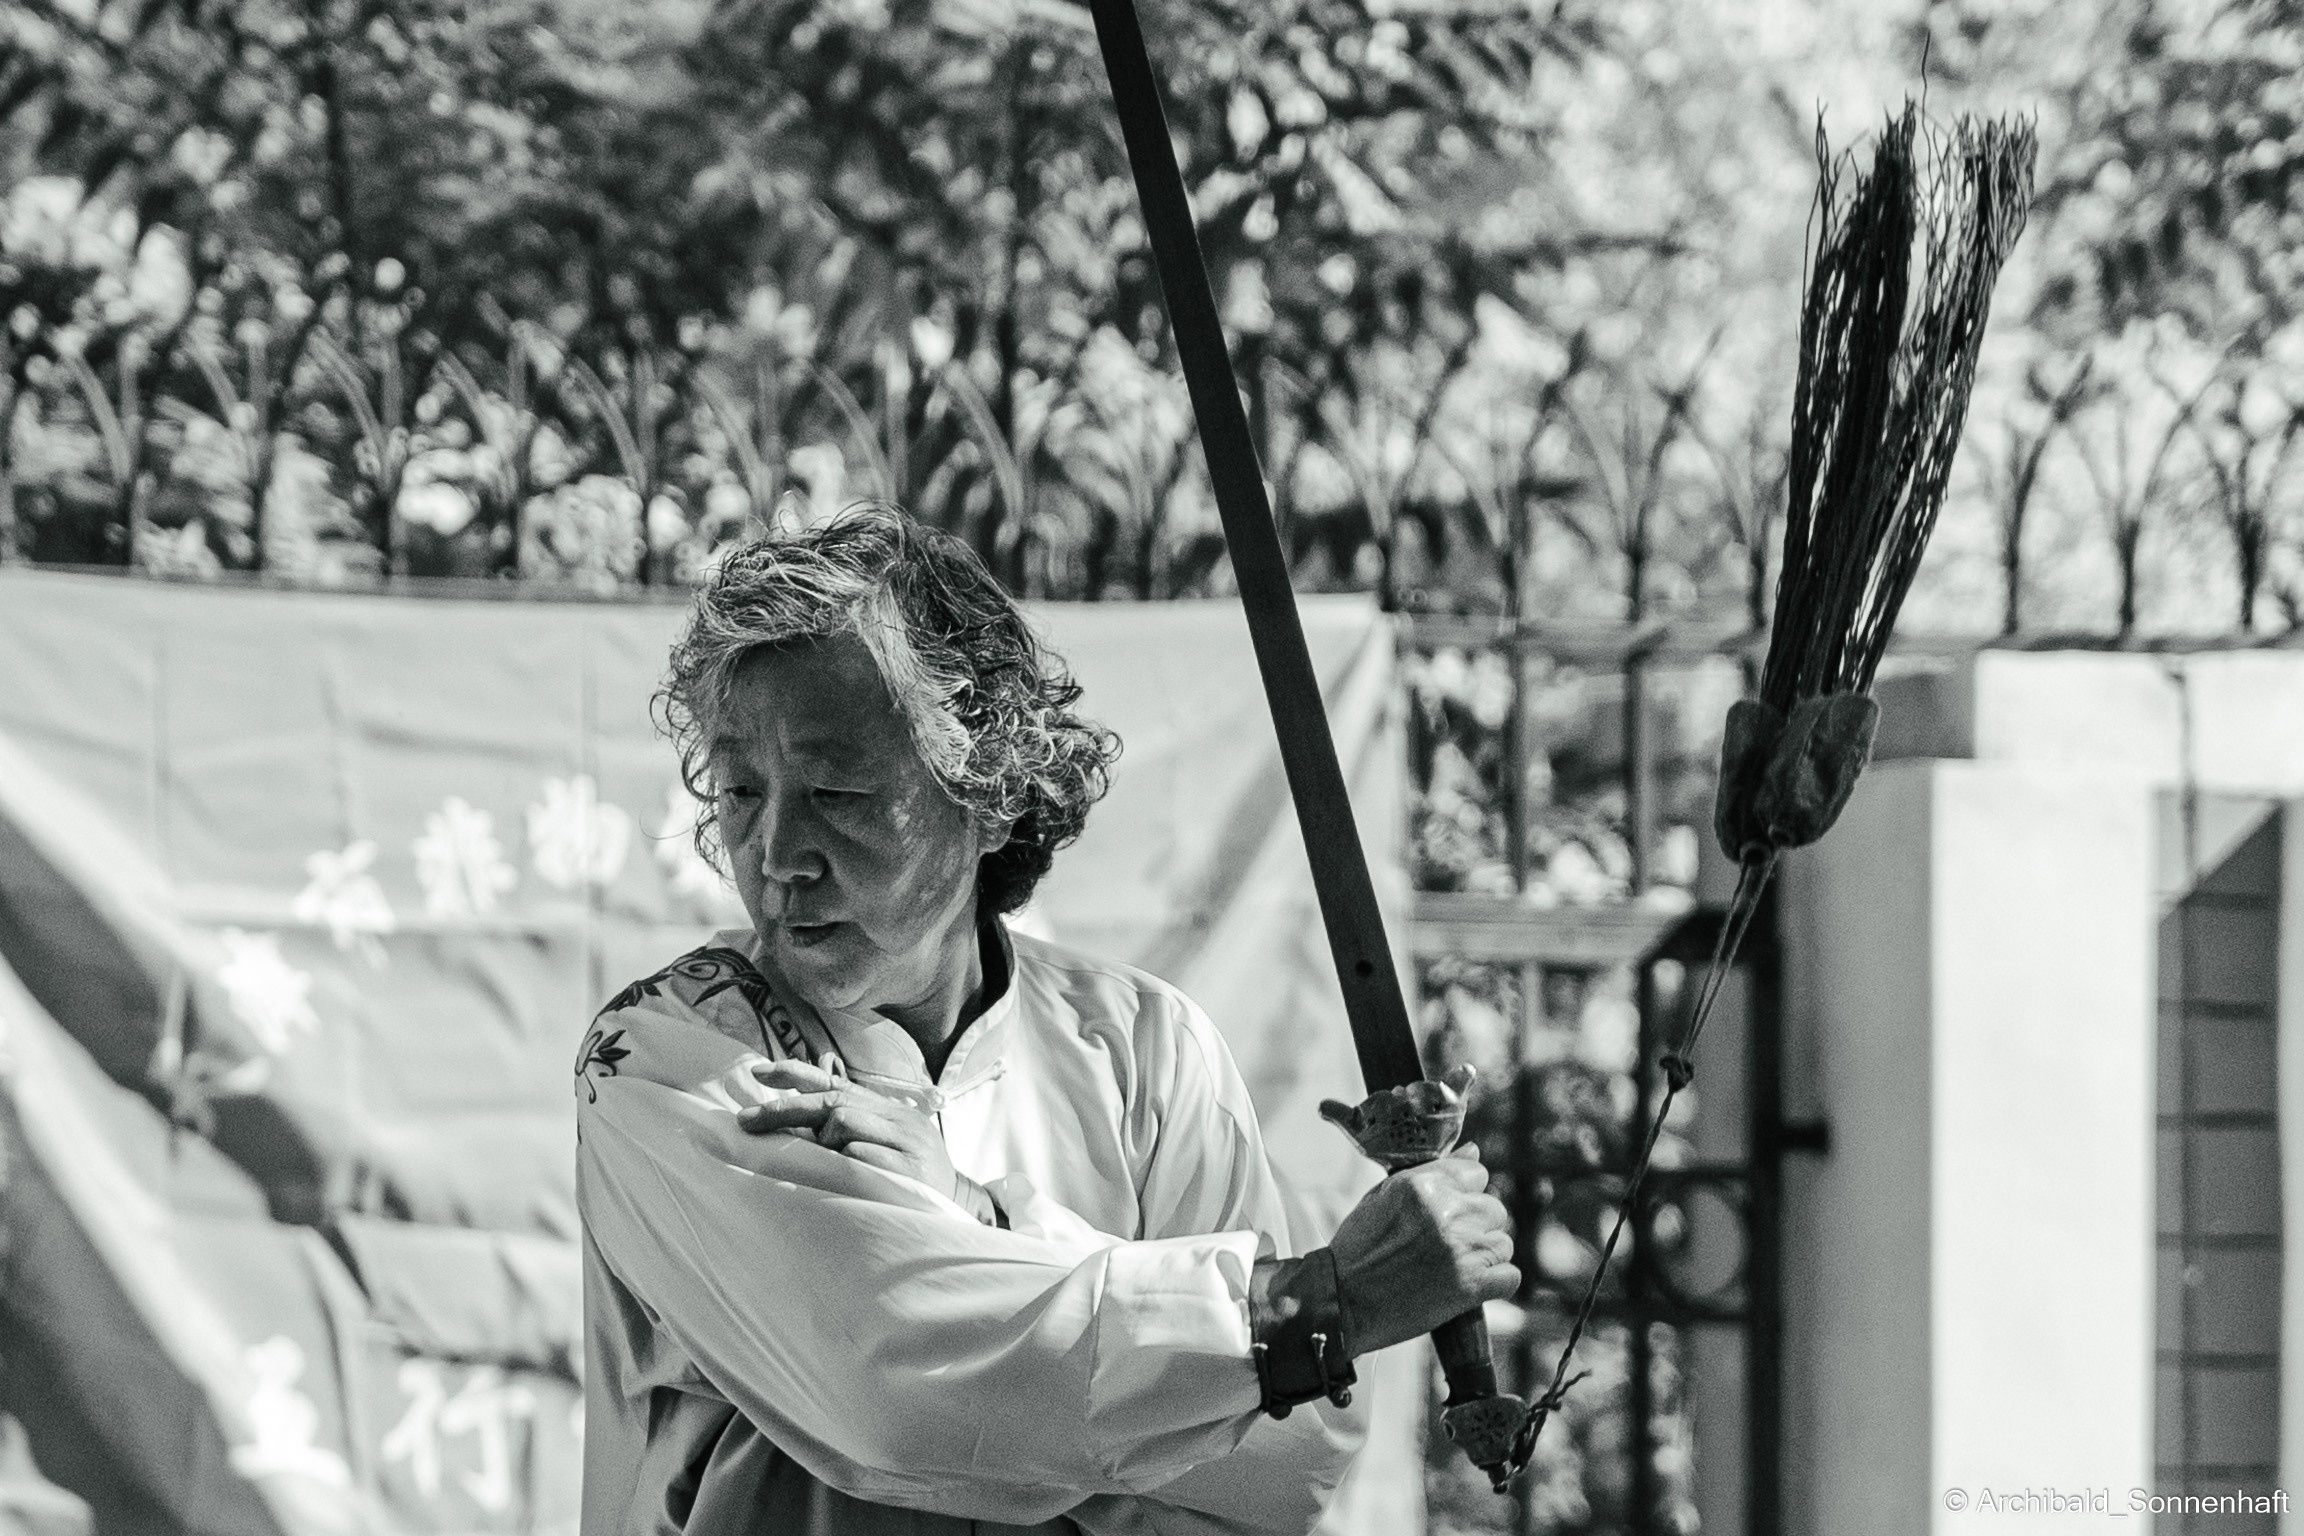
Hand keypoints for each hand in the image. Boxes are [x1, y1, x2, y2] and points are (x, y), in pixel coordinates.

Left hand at [738, 1056, 960, 1203]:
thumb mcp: (883, 1150)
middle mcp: (900, 1121)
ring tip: (834, 1167)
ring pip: (843, 1122)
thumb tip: (798, 1122)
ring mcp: (907, 1143)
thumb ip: (849, 1132)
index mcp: (892, 1112)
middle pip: (833, 1100)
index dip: (797, 1074)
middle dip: (784, 1109)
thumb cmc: (911, 1184)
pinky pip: (858, 1156)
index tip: (758, 1072)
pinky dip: (845, 1164)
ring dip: (824, 1143)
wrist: (960, 1213)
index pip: (839, 1083)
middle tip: (747, 1120)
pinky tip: (849, 1178)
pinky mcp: (909, 1171)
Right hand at [1325, 1145, 1516, 1356]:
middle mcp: (1446, 1212)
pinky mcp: (1471, 1286)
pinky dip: (1495, 1284)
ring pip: (1503, 1243)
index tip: (1452, 1211)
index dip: (1466, 1193)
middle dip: (1477, 1226)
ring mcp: (1461, 1250)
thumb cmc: (1358, 1248)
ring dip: (1485, 1256)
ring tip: (1454, 1267)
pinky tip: (1471, 1287)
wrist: (1342, 1301)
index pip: (1477, 1174)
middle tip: (1448, 1245)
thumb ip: (1430, 1174)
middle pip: (1494, 1208)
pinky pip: (1510, 1276)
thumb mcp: (1383, 1196)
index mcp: (1423, 1186)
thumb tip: (1473, 1150)